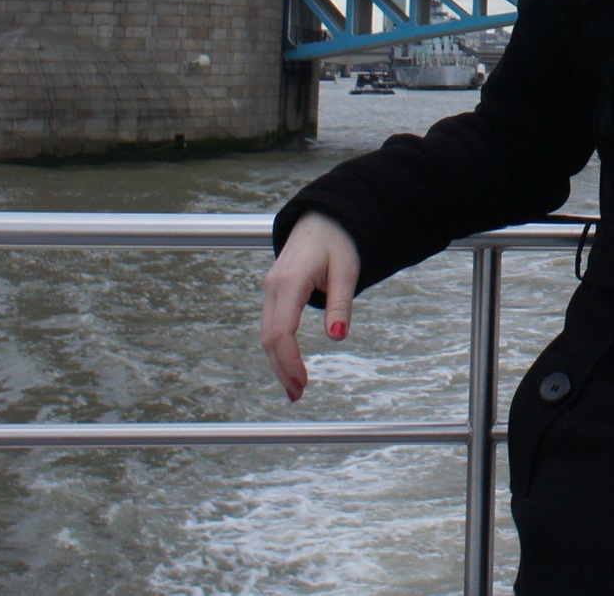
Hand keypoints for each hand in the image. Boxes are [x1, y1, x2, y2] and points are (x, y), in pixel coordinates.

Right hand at [260, 211, 359, 400]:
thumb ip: (341, 305)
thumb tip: (337, 338)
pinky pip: (271, 325)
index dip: (290, 361)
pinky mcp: (273, 292)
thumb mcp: (347, 271)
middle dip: (282, 369)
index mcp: (291, 281)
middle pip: (269, 338)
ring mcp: (270, 289)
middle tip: (299, 395)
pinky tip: (288, 365)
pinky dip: (277, 348)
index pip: (282, 331)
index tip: (304, 382)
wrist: (323, 219)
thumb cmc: (338, 242)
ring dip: (278, 362)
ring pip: (266, 334)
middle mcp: (274, 287)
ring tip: (295, 388)